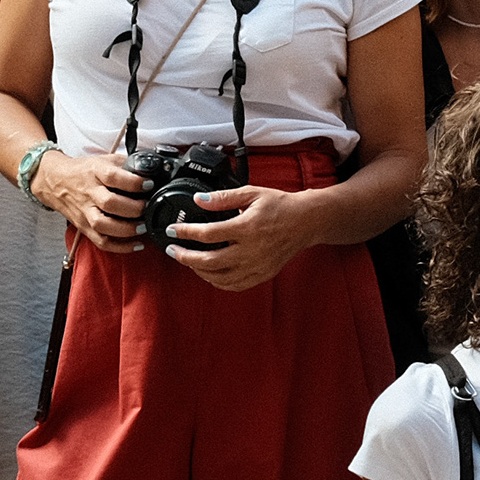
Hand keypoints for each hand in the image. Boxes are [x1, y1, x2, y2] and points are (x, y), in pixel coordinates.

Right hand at [33, 147, 146, 253]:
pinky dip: (120, 247)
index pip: (113, 177)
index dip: (133, 182)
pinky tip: (136, 245)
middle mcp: (89, 193)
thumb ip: (126, 164)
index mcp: (95, 173)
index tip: (149, 184)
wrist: (55, 181)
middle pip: (109, 203)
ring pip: (103, 225)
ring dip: (127, 230)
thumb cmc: (84, 171)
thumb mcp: (104, 160)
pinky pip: (101, 241)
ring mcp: (85, 212)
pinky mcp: (84, 227)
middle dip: (133, 208)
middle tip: (147, 207)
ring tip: (144, 227)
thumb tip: (151, 171)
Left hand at [167, 181, 314, 290]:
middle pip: (208, 261)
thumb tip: (199, 200)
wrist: (306, 221)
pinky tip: (208, 273)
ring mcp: (257, 266)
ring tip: (188, 260)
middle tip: (173, 250)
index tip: (173, 230)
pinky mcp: (262, 275)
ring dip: (198, 270)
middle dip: (184, 256)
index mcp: (247, 228)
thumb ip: (223, 197)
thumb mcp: (251, 193)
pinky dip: (217, 281)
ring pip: (219, 277)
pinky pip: (234, 285)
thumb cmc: (280, 206)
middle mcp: (251, 250)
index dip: (185, 232)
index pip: (207, 234)